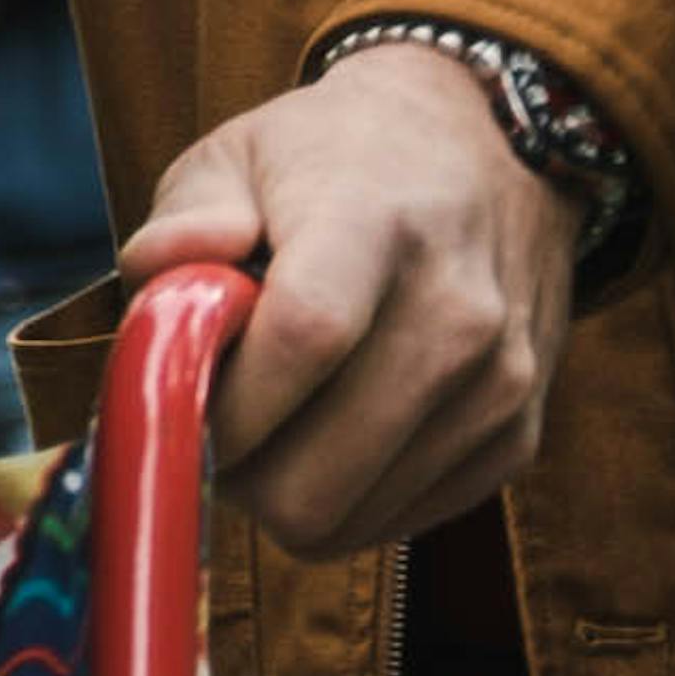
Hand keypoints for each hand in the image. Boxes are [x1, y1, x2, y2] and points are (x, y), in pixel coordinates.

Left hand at [124, 39, 579, 559]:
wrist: (497, 151)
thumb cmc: (338, 158)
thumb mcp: (239, 152)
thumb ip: (183, 219)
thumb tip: (156, 275)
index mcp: (376, 226)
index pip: (304, 340)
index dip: (222, 402)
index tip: (177, 406)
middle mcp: (459, 313)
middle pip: (318, 474)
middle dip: (236, 471)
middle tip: (214, 423)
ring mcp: (500, 384)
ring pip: (348, 518)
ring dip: (285, 491)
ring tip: (272, 420)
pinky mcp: (518, 437)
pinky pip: (397, 524)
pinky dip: (345, 499)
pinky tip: (332, 431)